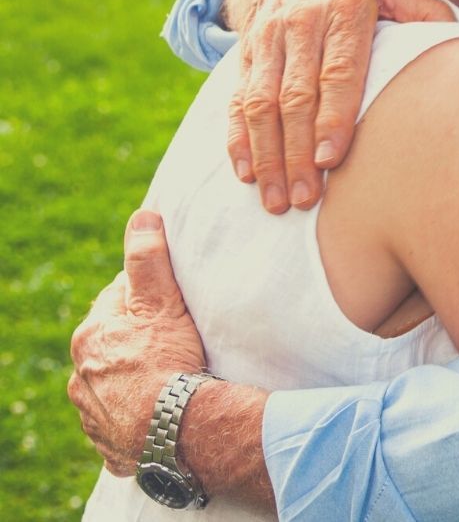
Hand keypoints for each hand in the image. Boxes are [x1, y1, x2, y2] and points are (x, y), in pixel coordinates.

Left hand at [68, 211, 205, 475]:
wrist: (178, 432)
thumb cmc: (171, 361)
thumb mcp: (163, 302)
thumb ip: (149, 259)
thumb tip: (142, 216)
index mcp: (91, 335)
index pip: (118, 298)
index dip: (149, 297)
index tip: (172, 303)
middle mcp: (81, 374)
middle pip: (114, 340)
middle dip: (138, 336)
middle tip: (176, 337)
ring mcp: (91, 412)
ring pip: (114, 380)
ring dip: (135, 375)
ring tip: (171, 373)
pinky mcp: (106, 442)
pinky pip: (121, 417)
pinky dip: (137, 409)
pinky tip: (162, 406)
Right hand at [225, 0, 454, 212]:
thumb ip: (421, 12)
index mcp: (345, 7)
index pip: (338, 70)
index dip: (332, 117)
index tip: (329, 160)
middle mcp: (302, 21)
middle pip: (295, 96)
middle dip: (296, 152)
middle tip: (303, 199)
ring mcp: (269, 35)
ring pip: (261, 102)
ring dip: (266, 155)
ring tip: (276, 199)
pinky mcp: (245, 49)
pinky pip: (236, 97)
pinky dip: (237, 138)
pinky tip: (246, 172)